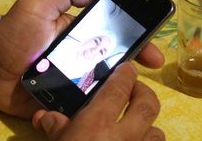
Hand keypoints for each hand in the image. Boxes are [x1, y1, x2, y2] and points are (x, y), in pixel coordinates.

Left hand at [0, 0, 164, 118]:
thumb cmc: (13, 35)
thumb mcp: (35, 4)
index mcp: (79, 33)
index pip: (113, 33)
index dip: (135, 36)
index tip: (151, 38)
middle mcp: (82, 56)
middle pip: (117, 61)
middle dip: (138, 61)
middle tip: (152, 64)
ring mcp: (76, 80)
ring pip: (108, 84)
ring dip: (124, 84)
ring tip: (135, 84)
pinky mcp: (67, 102)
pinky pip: (90, 105)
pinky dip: (104, 106)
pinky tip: (116, 104)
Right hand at [32, 63, 164, 139]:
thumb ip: (54, 127)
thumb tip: (44, 117)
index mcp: (99, 122)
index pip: (120, 87)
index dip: (127, 74)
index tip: (128, 68)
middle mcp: (125, 135)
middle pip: (148, 104)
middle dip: (144, 93)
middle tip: (135, 91)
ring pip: (157, 133)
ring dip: (149, 127)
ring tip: (137, 127)